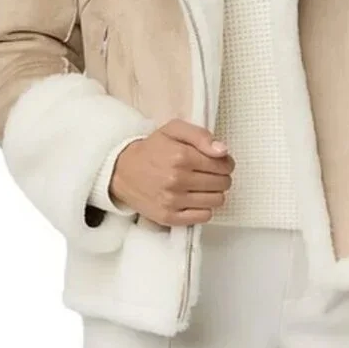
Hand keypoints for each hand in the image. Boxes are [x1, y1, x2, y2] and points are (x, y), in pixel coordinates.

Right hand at [109, 118, 233, 225]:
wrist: (122, 171)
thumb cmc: (152, 149)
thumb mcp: (174, 130)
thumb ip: (201, 135)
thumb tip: (223, 151)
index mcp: (181, 156)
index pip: (223, 165)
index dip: (226, 163)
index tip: (218, 162)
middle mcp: (177, 180)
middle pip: (222, 183)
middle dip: (222, 177)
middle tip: (210, 173)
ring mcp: (172, 201)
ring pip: (216, 200)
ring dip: (215, 193)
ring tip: (202, 186)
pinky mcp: (168, 217)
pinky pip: (204, 217)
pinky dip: (204, 208)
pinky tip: (195, 199)